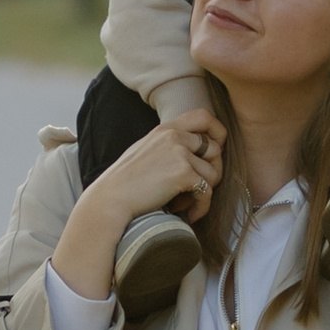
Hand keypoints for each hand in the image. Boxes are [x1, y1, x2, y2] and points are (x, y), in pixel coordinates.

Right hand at [50, 112, 221, 302]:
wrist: (110, 199)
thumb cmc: (124, 182)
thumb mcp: (145, 150)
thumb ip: (167, 145)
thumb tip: (195, 152)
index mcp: (165, 129)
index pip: (204, 116)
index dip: (218, 132)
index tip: (216, 150)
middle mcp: (174, 136)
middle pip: (216, 149)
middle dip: (213, 171)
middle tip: (199, 188)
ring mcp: (180, 154)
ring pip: (214, 174)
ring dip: (205, 192)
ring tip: (187, 203)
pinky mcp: (183, 174)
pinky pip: (207, 192)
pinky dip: (201, 207)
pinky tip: (189, 214)